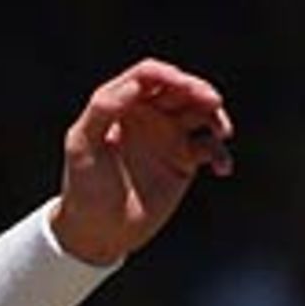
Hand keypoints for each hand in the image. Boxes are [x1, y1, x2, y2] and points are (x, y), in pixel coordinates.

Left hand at [50, 57, 234, 265]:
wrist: (98, 231)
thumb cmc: (83, 187)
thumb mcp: (82, 145)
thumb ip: (103, 110)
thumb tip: (134, 84)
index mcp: (121, 105)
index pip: (148, 76)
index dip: (167, 74)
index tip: (183, 85)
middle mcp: (148, 115)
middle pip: (180, 88)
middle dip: (198, 89)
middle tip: (212, 101)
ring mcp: (168, 136)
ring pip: (201, 112)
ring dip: (216, 115)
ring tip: (222, 132)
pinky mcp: (184, 161)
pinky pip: (210, 147)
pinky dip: (220, 153)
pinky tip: (221, 168)